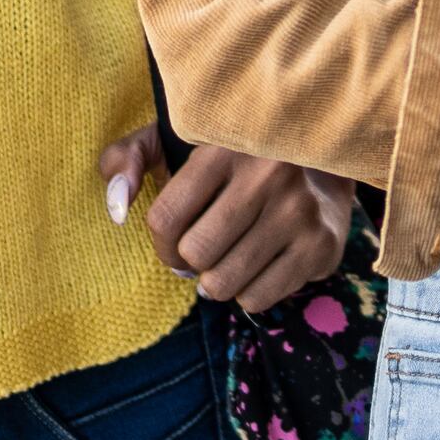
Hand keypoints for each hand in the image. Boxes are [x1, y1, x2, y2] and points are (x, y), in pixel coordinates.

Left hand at [106, 132, 356, 311]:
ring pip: (223, 282)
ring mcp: (298, 210)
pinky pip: (257, 298)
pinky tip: (257, 266)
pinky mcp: (320, 245)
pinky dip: (247, 293)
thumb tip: (116, 206)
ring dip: (215, 281)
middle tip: (203, 250)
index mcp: (225, 144)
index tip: (175, 238)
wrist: (323, 164)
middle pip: (195, 253)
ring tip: (227, 259)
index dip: (161, 242)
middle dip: (189, 262)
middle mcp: (268, 172)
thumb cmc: (231, 159)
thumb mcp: (174, 141)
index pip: (165, 218)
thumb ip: (128, 161)